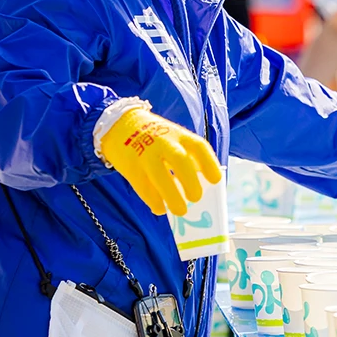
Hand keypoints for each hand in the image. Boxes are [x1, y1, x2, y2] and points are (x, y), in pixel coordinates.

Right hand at [100, 106, 222, 215]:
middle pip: (179, 160)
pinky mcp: (131, 167)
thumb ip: (189, 157)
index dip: (209, 164)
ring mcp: (145, 154)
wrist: (121, 125)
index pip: (199, 147)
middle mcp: (164, 142)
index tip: (215, 180)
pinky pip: (143, 187)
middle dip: (190, 181)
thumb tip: (205, 185)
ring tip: (180, 211)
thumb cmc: (157, 138)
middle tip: (196, 198)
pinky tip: (160, 208)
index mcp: (179, 135)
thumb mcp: (175, 139)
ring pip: (159, 176)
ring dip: (171, 196)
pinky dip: (153, 201)